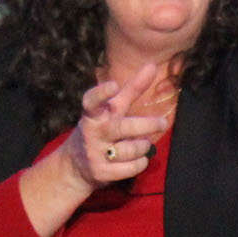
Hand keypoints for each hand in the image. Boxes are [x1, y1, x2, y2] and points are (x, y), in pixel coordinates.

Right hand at [59, 63, 172, 190]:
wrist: (74, 166)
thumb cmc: (100, 130)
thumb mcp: (111, 109)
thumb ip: (131, 89)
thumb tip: (151, 64)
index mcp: (93, 114)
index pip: (92, 101)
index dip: (101, 93)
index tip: (113, 84)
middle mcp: (92, 132)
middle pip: (123, 127)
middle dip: (145, 125)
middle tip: (162, 122)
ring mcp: (95, 152)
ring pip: (131, 149)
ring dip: (143, 147)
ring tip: (143, 144)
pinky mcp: (100, 172)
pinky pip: (131, 168)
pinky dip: (140, 163)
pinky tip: (139, 159)